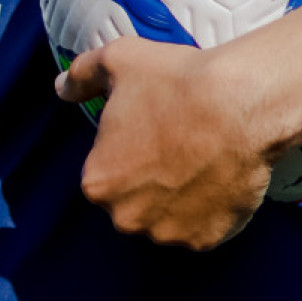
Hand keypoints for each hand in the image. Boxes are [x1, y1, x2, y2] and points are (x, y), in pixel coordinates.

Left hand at [60, 38, 275, 249]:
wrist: (239, 105)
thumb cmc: (176, 82)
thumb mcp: (117, 60)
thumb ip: (81, 75)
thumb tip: (62, 87)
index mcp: (98, 182)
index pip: (105, 172)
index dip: (127, 150)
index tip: (149, 131)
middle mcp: (127, 217)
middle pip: (133, 201)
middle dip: (148, 181)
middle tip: (175, 146)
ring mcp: (168, 233)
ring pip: (166, 217)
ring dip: (177, 199)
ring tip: (200, 162)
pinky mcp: (206, 240)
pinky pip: (201, 228)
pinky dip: (208, 211)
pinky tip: (218, 179)